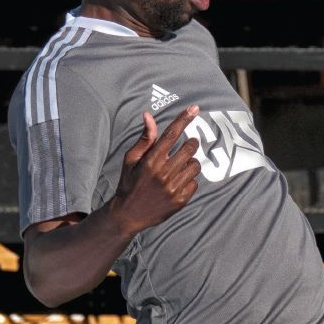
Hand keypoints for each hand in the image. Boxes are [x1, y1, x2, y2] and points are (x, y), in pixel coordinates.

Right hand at [111, 106, 200, 234]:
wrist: (128, 215)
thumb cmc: (129, 183)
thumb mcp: (131, 159)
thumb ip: (145, 138)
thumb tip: (148, 115)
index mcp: (151, 160)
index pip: (171, 134)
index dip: (184, 119)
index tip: (195, 108)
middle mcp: (163, 173)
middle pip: (190, 147)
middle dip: (191, 144)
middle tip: (186, 147)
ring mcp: (173, 187)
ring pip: (195, 165)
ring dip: (190, 163)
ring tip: (179, 168)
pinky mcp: (180, 200)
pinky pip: (195, 183)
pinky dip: (189, 181)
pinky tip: (177, 184)